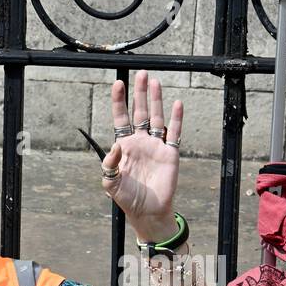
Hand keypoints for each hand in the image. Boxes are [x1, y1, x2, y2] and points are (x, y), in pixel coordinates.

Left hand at [101, 71, 182, 242]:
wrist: (147, 211)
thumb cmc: (127, 198)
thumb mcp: (111, 183)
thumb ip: (109, 165)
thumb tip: (115, 145)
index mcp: (124, 146)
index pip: (120, 118)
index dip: (119, 101)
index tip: (117, 83)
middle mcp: (140, 142)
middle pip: (139, 112)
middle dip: (139, 93)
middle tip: (142, 73)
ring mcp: (156, 146)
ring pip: (157, 117)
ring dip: (156, 100)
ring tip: (155, 81)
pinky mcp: (170, 153)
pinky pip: (174, 133)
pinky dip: (177, 119)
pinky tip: (176, 103)